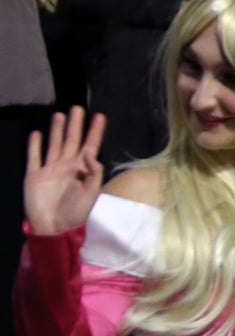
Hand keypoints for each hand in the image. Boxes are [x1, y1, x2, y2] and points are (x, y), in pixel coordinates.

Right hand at [25, 108, 106, 234]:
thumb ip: (94, 171)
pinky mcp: (34, 175)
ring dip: (57, 130)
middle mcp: (66, 166)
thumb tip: (88, 151)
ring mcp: (50, 170)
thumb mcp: (92, 193)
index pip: (90, 145)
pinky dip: (34, 145)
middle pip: (72, 140)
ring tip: (59, 115)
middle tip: (77, 108)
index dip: (95, 131)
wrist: (53, 227)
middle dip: (75, 124)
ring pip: (54, 144)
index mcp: (82, 170)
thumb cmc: (76, 213)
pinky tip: (37, 134)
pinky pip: (34, 157)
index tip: (100, 116)